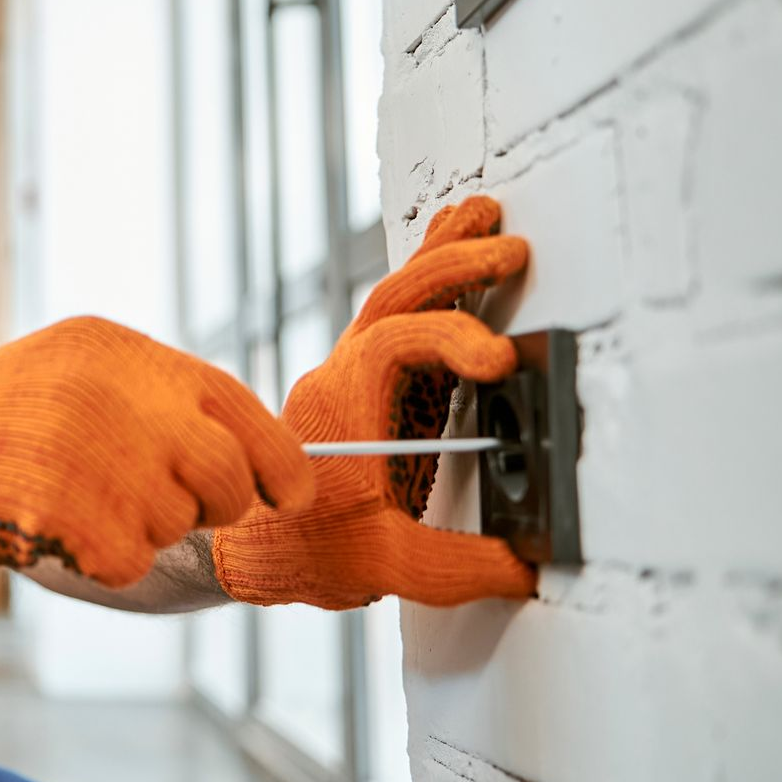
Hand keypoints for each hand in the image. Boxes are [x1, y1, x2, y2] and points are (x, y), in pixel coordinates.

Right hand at [0, 317, 313, 587]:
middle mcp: (126, 400)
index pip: (243, 409)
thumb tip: (255, 462)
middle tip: (169, 502)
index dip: (279, 462)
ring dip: (143, 527)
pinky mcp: (74, 519)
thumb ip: (164, 404)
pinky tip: (55, 523)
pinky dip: (103, 557)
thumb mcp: (85, 372)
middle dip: (217, 505)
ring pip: (178, 524)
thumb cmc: (6, 417)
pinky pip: (130, 561)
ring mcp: (101, 459)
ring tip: (78, 495)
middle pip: (228, 478)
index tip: (289, 493)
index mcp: (132, 357)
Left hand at [213, 196, 536, 607]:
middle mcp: (344, 377)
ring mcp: (357, 375)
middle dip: (451, 267)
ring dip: (439, 257)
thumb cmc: (304, 549)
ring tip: (483, 215)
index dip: (449, 338)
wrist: (255, 545)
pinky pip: (400, 319)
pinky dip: (432, 285)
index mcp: (341, 408)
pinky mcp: (374, 385)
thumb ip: (455, 566)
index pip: (392, 345)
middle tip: (510, 247)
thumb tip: (526, 564)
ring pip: (391, 297)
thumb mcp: (381, 566)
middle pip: (392, 299)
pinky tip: (462, 264)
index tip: (500, 360)